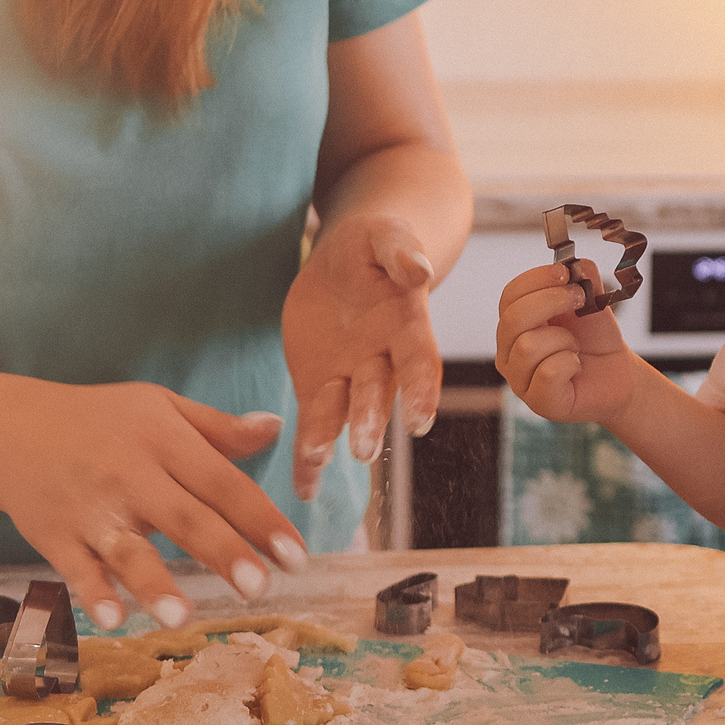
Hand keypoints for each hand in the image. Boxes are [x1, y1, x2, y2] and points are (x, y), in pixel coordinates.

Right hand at [0, 380, 300, 631]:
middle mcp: (131, 475)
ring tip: (185, 617)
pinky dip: (94, 593)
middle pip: (185, 517)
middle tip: (261, 589)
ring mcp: (91, 508)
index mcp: (165, 440)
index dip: (262, 519)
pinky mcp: (55, 535)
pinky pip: (77, 569)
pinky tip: (115, 619)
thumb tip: (275, 427)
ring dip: (156, 583)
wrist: (10, 430)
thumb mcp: (160, 406)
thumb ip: (217, 426)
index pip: (224, 483)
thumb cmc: (101, 419)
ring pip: (129, 549)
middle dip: (223, 553)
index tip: (296, 555)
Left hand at [282, 213, 440, 500]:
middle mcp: (383, 360)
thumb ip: (401, 250)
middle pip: (378, 393)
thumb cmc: (373, 244)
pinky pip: (313, 424)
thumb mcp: (384, 235)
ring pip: (343, 412)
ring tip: (319, 461)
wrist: (346, 261)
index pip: (420, 360)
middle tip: (363, 449)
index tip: (421, 420)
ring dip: (332, 438)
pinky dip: (308, 458)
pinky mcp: (318, 386)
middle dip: (371, 420)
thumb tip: (419, 269)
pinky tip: (303, 489)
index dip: (422, 389)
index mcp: (407, 324)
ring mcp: (350, 377)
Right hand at [496, 261, 636, 423]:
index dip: (536, 279)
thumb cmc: (595, 338)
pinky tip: (576, 366)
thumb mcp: (591, 300)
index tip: (565, 273)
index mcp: (516, 323)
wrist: (617, 372)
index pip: (510, 295)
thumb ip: (582, 276)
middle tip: (580, 300)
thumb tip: (573, 263)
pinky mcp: (539, 402)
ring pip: (528, 346)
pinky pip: (547, 373)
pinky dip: (569, 363)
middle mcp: (509, 352)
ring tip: (574, 346)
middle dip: (551, 302)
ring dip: (563, 339)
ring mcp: (520, 380)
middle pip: (513, 318)